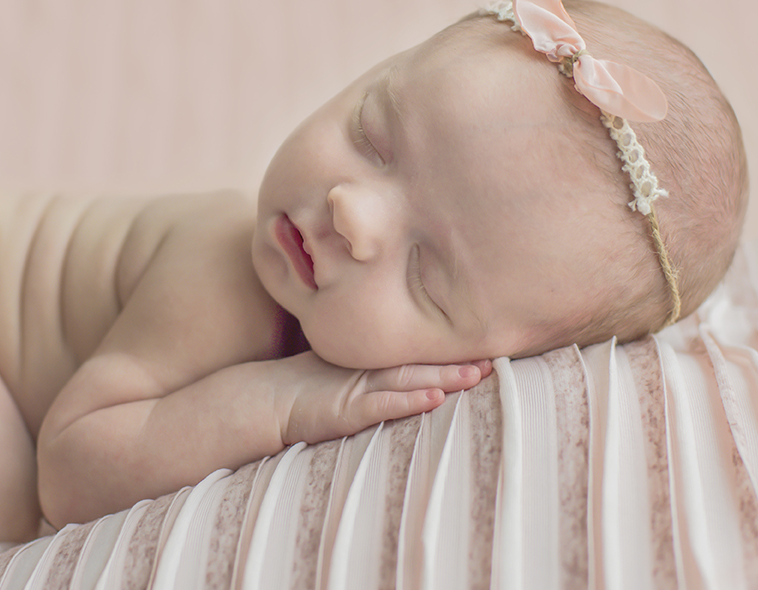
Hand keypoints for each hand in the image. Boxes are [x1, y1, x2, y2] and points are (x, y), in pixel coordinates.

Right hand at [275, 351, 490, 445]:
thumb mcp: (339, 375)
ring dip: (444, 377)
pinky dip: (409, 401)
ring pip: (409, 379)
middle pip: (419, 362)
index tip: (482, 347)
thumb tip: (402, 372)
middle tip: (494, 357)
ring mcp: (357, 388)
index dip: (446, 351)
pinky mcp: (347, 410)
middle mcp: (367, 370)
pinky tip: (434, 398)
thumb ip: (368, 372)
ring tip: (476, 375)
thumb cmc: (301, 389)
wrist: (264, 401)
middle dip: (456, 361)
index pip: (414, 353)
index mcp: (369, 362)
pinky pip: (383, 405)